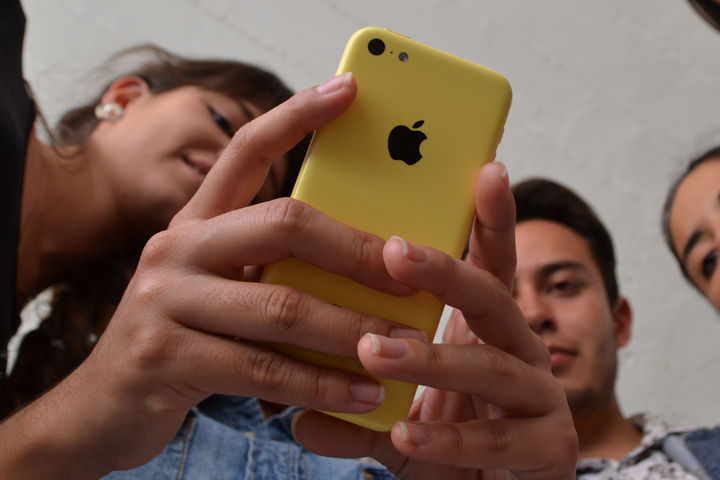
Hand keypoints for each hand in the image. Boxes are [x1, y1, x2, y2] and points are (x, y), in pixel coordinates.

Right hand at [0, 74, 419, 478]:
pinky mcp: (166, 358)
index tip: (348, 89)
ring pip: (282, 307)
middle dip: (357, 250)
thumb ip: (271, 271)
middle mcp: (178, 249)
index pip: (246, 151)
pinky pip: (265, 370)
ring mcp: (166, 301)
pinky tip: (364, 396)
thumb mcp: (220, 289)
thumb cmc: (183, 339)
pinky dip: (323, 386)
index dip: (297, 116)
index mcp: (196, 224)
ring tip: (405, 348)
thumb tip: (368, 266)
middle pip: (282, 225)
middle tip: (410, 271)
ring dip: (353, 331)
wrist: (103, 406)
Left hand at [292, 163, 577, 479]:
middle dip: (446, 272)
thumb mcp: (400, 418)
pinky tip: (403, 430)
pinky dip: (447, 435)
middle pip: (494, 298)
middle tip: (392, 249)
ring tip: (373, 350)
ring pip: (493, 366)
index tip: (486, 168)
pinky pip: (496, 440)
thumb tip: (297, 417)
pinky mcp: (548, 451)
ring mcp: (542, 401)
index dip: (493, 218)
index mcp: (488, 332)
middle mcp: (522, 354)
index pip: (493, 265)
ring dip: (431, 358)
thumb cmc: (447, 446)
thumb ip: (355, 413)